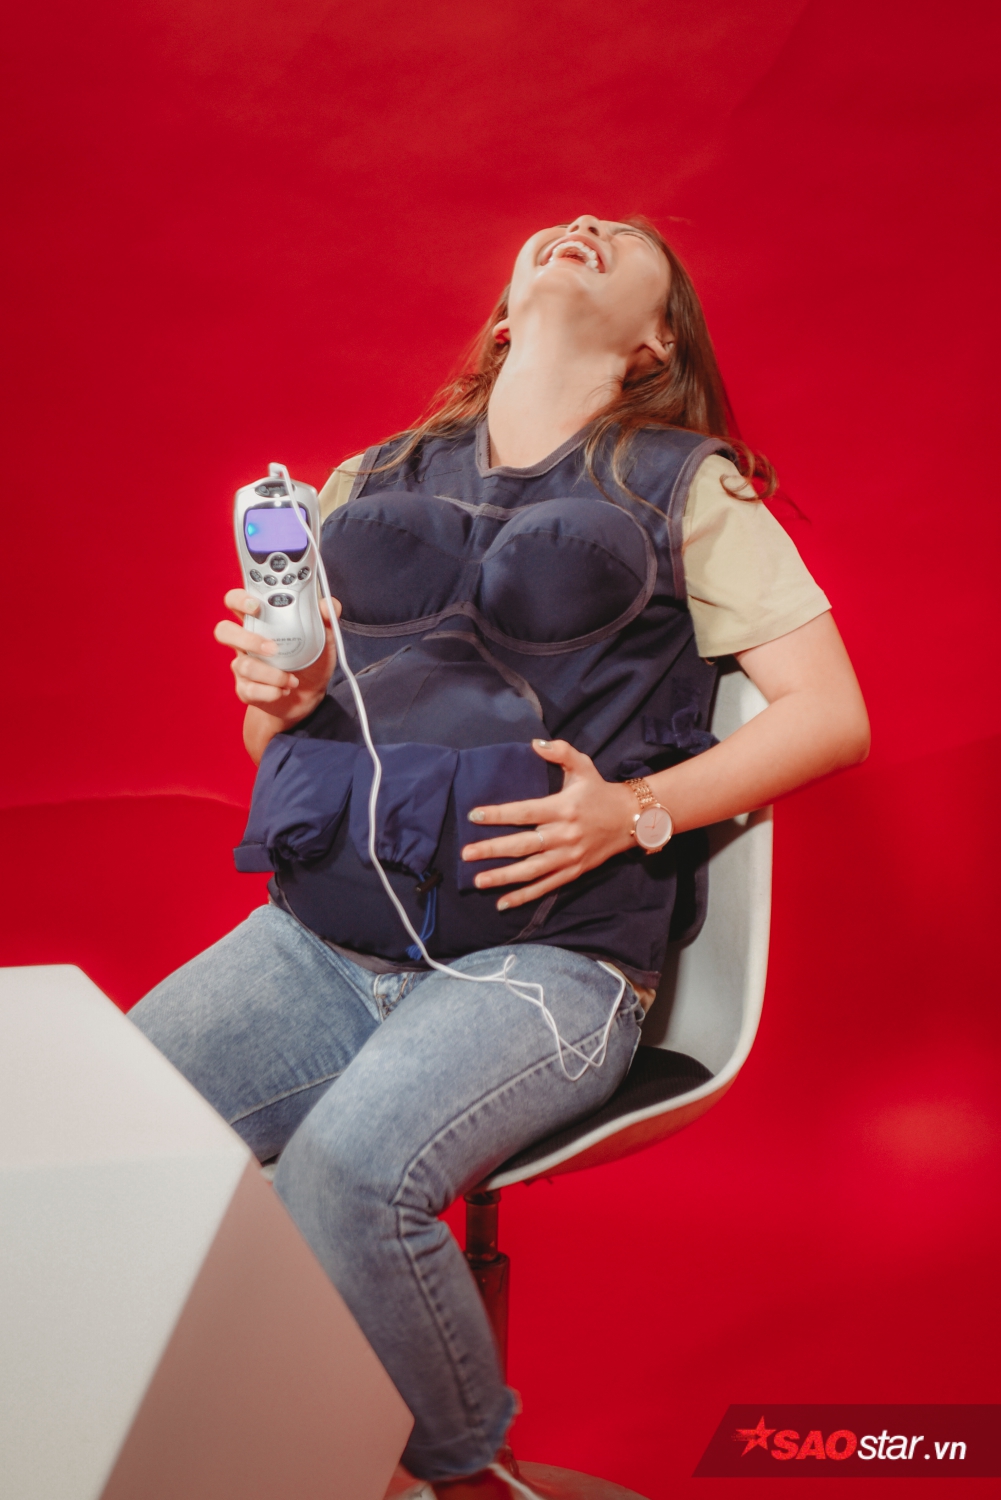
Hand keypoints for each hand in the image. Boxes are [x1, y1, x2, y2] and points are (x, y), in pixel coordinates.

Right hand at [214, 588, 340, 728]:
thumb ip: (326, 620)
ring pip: (243, 665)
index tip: (256, 606)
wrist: (309, 697)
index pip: (236, 602)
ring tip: (292, 680)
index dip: (239, 600)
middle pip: (224, 631)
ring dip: (272, 674)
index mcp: (260, 622)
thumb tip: (328, 605)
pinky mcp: (245, 689)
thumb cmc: (312, 662)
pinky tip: (285, 690)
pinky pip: (250, 689)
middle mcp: (246, 642)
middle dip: (246, 639)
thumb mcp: (324, 640)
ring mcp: (243, 666)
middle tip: (272, 649)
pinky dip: (272, 692)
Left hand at [460, 739, 637, 910]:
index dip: (499, 814)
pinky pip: (545, 886)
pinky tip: (502, 902)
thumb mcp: (583, 766)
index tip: (474, 815)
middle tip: (466, 854)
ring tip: (478, 880)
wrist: (631, 819)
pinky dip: (524, 896)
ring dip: (504, 877)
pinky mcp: (573, 872)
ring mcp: (568, 857)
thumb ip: (560, 751)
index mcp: (562, 808)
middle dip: (493, 850)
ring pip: (531, 870)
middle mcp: (564, 834)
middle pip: (523, 845)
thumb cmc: (599, 791)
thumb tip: (535, 743)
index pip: (525, 812)